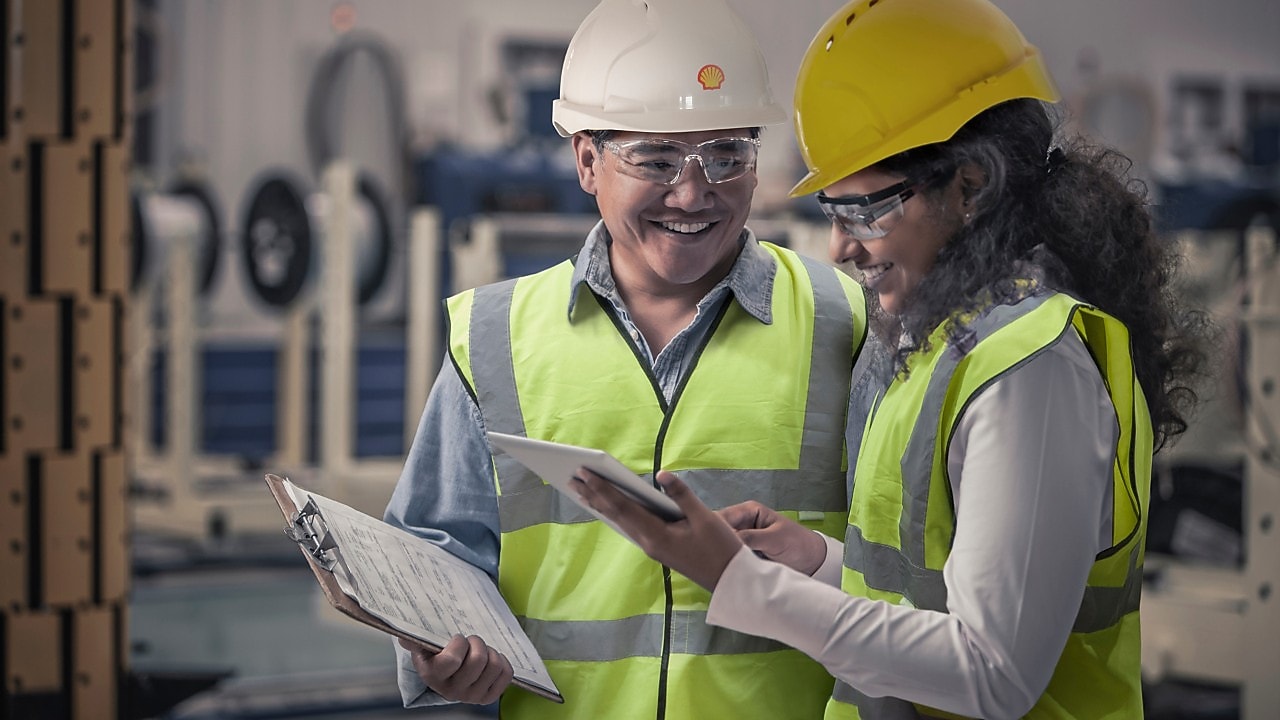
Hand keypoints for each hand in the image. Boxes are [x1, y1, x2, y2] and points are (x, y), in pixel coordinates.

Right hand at [399, 634, 513, 703]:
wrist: (444, 675)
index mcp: (433, 676)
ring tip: (480, 651)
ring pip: (494, 665)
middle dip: (477, 643)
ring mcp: (471, 696)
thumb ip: (415, 640)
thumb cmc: (435, 656)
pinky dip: (503, 662)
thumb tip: (404, 637)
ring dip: (490, 651)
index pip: (453, 659)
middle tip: (471, 641)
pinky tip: (491, 659)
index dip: (459, 643)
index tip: (457, 638)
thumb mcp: (423, 647)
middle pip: (478, 660)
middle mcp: (452, 691)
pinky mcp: (487, 697)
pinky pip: (506, 675)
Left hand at [573, 469, 742, 590]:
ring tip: (582, 490)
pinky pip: (631, 527)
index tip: (585, 473)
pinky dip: (617, 514)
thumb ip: (681, 495)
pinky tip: (609, 507)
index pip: (623, 506)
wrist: (730, 581)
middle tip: (573, 477)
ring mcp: (651, 547)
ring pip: (621, 522)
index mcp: (657, 535)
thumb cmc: (721, 548)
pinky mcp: (658, 548)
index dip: (603, 488)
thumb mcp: (705, 517)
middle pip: (616, 515)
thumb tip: (661, 475)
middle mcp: (648, 543)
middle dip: (594, 495)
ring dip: (602, 505)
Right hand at [720, 501, 827, 575]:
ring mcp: (742, 540)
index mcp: (748, 511)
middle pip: (718, 531)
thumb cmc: (798, 543)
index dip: (714, 530)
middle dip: (716, 544)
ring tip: (721, 565)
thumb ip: (751, 537)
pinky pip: (730, 558)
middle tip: (716, 558)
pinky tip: (727, 570)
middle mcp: (742, 524)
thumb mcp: (775, 538)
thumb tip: (728, 540)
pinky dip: (729, 563)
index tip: (713, 544)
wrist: (812, 562)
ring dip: (723, 555)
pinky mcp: (744, 555)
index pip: (722, 517)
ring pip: (722, 546)